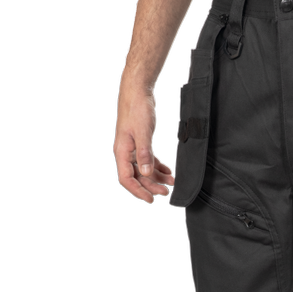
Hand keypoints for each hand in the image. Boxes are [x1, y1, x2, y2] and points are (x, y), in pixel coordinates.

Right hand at [113, 89, 175, 203]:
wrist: (137, 92)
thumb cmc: (137, 109)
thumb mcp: (143, 132)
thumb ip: (144, 154)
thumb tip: (145, 173)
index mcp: (122, 152)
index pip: (126, 179)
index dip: (138, 191)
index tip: (150, 199)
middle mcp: (125, 152)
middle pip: (136, 177)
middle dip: (151, 186)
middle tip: (165, 192)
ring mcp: (132, 148)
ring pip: (143, 169)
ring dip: (157, 177)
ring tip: (171, 181)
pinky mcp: (140, 142)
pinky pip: (148, 160)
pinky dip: (158, 166)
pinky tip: (168, 171)